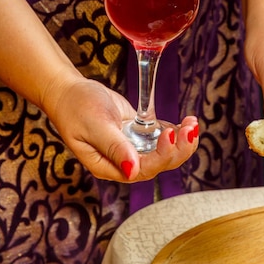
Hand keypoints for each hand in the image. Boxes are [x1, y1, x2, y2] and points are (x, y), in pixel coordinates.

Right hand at [43, 78, 197, 181]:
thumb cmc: (76, 108)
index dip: (161, 155)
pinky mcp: (142, 135)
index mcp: (109, 167)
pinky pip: (165, 139)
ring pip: (166, 154)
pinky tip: (187, 122)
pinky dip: (178, 132)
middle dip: (179, 149)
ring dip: (183, 141)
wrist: (71, 93)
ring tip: (192, 123)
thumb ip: (114, 146)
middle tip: (190, 128)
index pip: (143, 170)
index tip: (169, 134)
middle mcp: (125, 162)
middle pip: (160, 164)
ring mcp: (135, 149)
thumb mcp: (95, 126)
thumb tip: (133, 170)